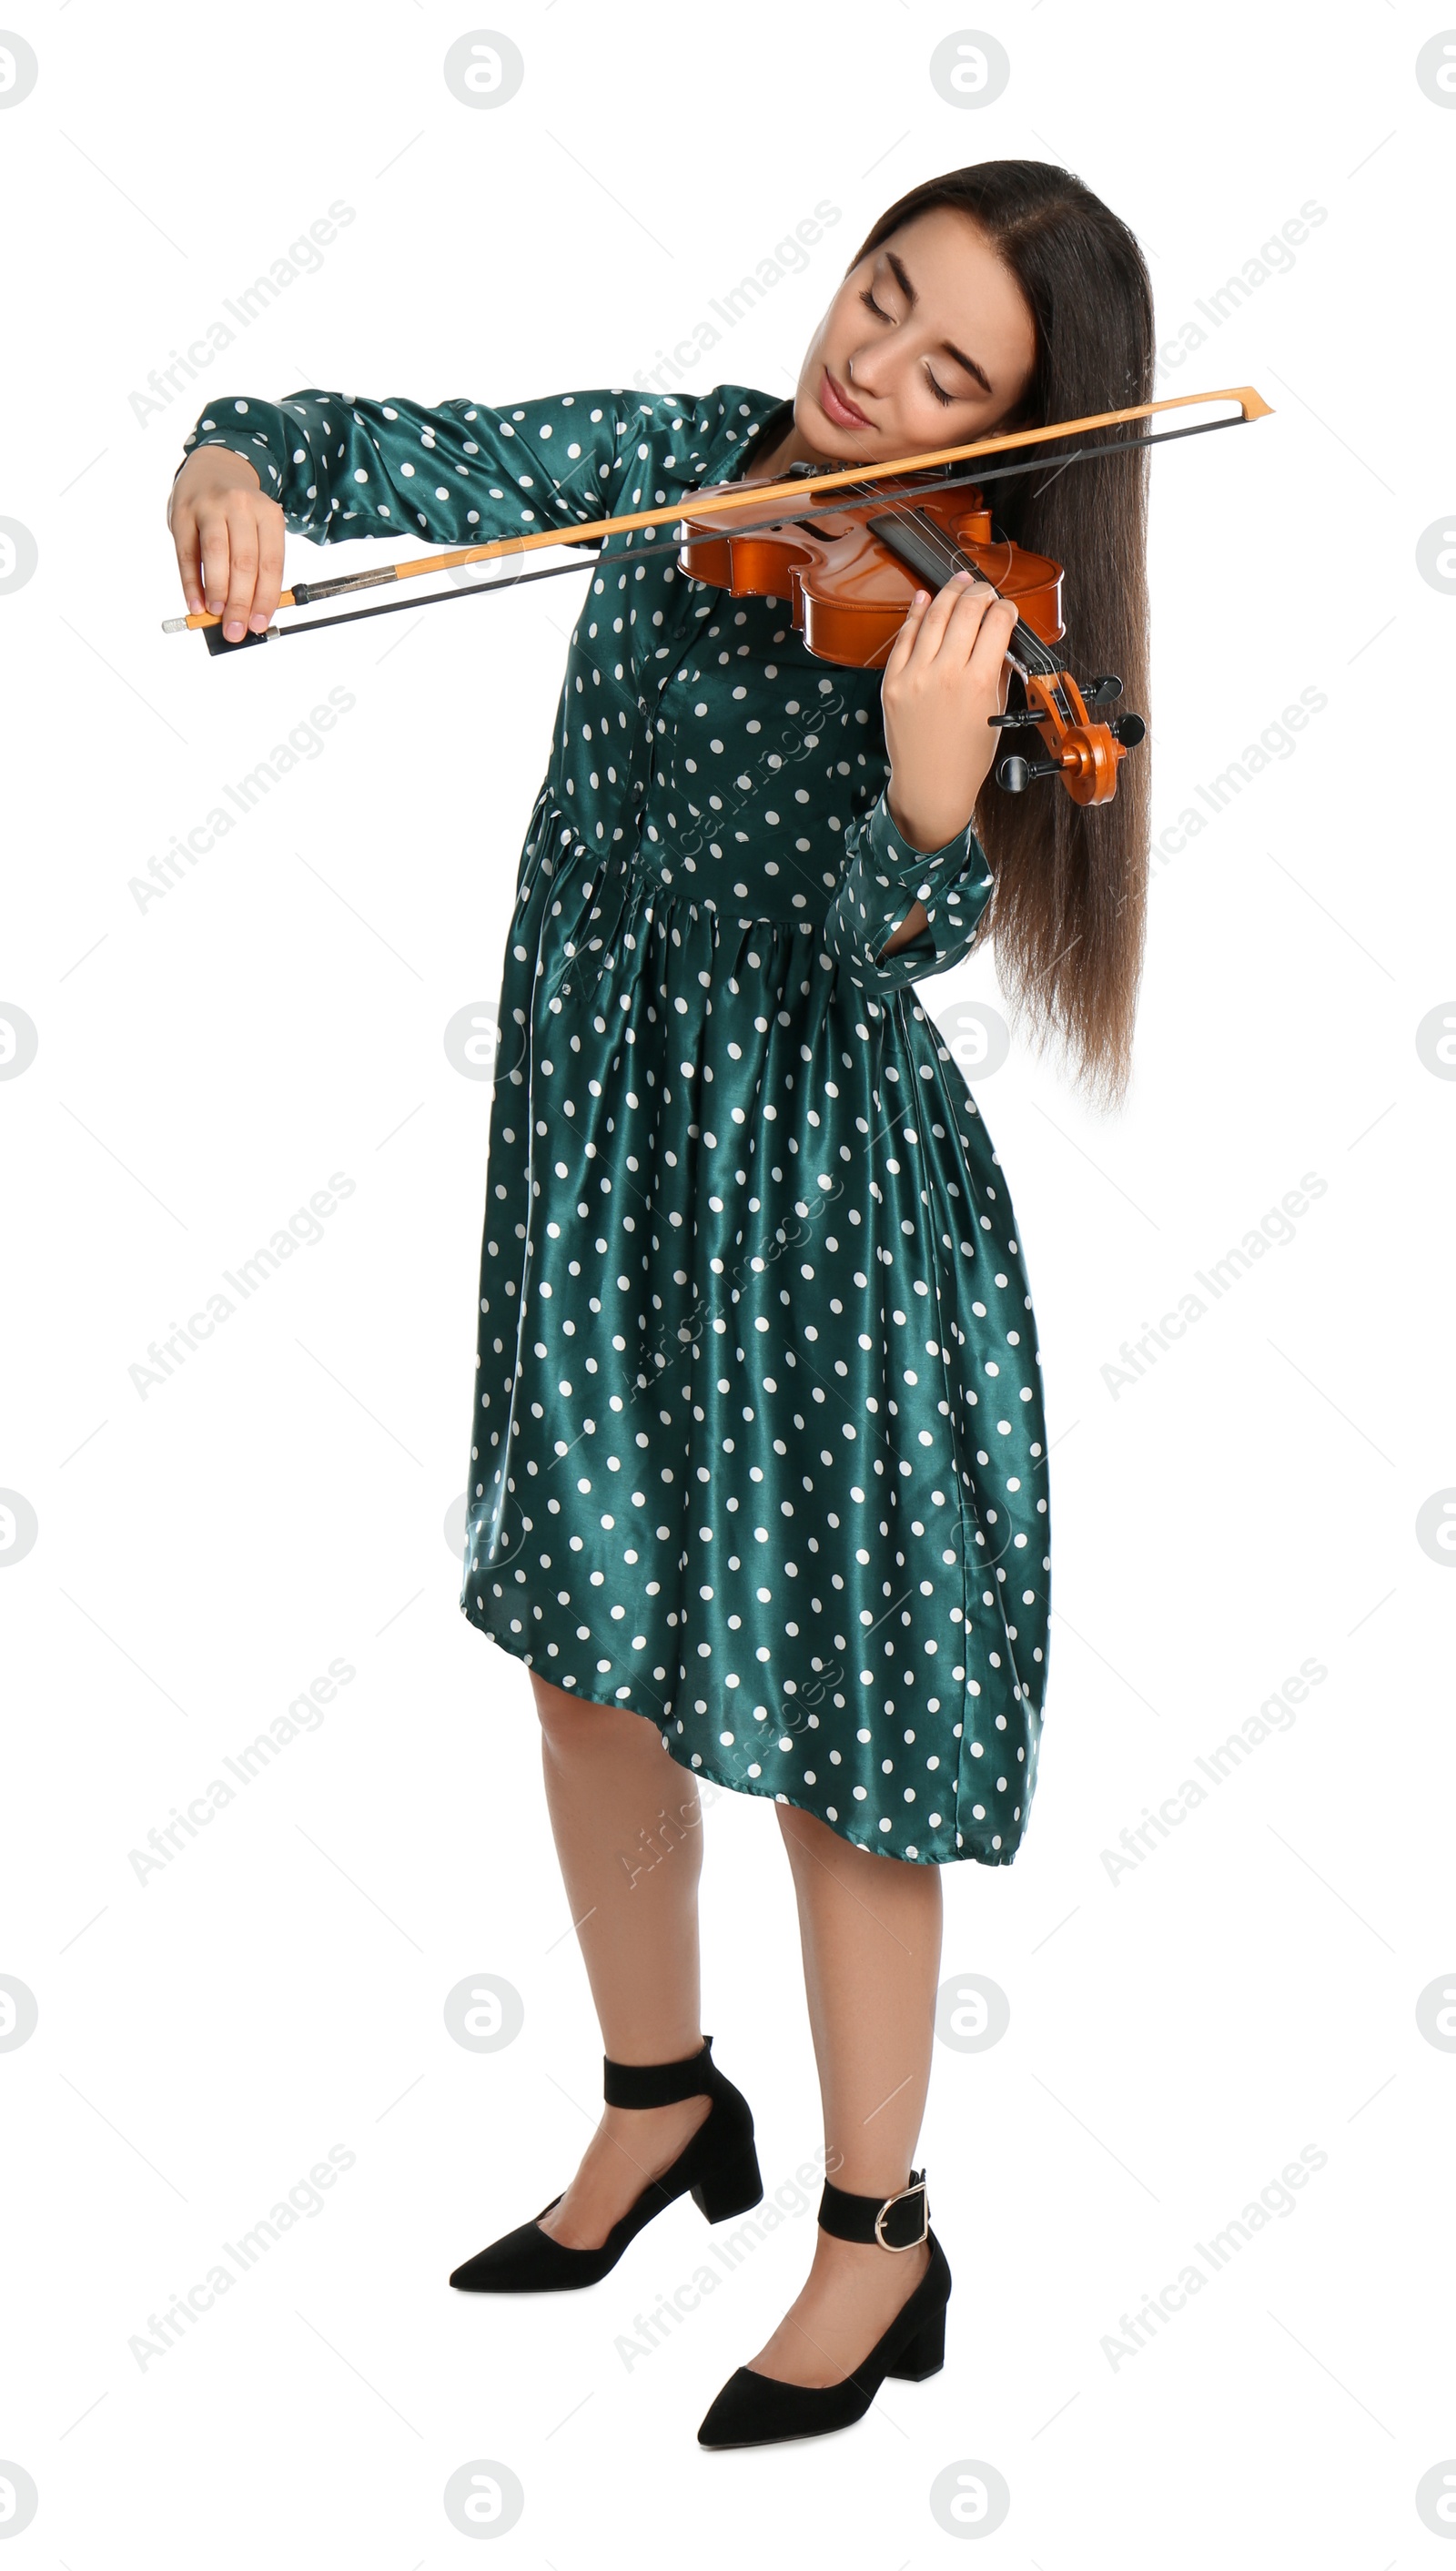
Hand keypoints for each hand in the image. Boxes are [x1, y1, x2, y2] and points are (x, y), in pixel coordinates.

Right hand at [167, 446, 284, 642]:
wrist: (213, 466)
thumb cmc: (239, 512)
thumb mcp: (258, 529)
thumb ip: (256, 566)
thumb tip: (249, 613)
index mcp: (268, 514)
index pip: (270, 564)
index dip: (266, 599)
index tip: (259, 624)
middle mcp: (240, 506)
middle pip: (244, 562)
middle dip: (240, 602)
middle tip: (235, 630)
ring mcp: (209, 507)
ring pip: (216, 555)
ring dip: (218, 591)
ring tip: (217, 615)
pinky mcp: (182, 513)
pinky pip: (187, 554)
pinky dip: (191, 583)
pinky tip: (195, 603)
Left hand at [881, 571, 1018, 853]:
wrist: (929, 786)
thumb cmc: (965, 759)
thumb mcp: (994, 713)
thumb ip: (999, 671)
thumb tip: (1001, 639)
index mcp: (978, 682)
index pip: (997, 623)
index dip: (1006, 609)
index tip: (1007, 609)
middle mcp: (945, 673)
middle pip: (966, 611)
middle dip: (980, 593)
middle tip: (984, 589)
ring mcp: (915, 675)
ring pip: (934, 615)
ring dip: (949, 592)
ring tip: (959, 581)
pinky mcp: (893, 681)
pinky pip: (905, 637)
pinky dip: (916, 613)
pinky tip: (924, 599)